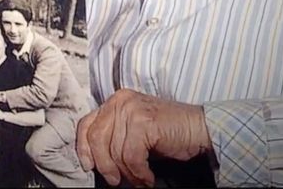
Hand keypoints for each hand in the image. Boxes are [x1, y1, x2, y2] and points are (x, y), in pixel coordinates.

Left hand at [76, 89, 211, 186]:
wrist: (199, 129)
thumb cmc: (167, 133)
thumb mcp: (133, 131)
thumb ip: (114, 136)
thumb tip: (94, 159)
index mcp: (115, 101)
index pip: (86, 124)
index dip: (83, 148)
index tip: (88, 166)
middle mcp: (120, 101)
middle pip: (96, 138)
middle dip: (104, 165)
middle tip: (116, 180)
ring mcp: (131, 109)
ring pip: (114, 151)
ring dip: (128, 173)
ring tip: (140, 179)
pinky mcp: (144, 122)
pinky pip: (131, 156)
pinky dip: (139, 172)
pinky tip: (148, 176)